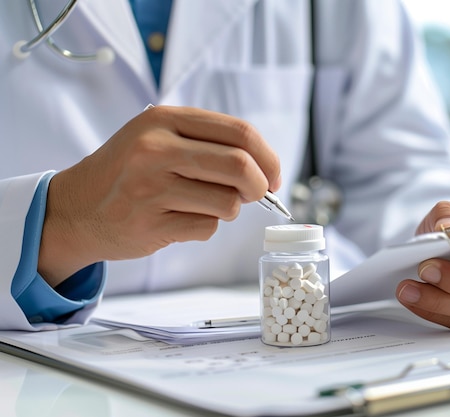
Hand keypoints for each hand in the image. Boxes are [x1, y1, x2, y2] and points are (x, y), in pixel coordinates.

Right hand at [38, 106, 280, 285]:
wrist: (76, 208)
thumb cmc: (128, 171)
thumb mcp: (159, 137)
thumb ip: (209, 143)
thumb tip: (266, 169)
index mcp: (165, 120)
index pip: (240, 132)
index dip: (268, 157)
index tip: (274, 175)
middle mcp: (156, 149)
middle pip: (240, 166)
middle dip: (259, 186)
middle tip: (255, 194)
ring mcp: (151, 187)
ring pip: (228, 202)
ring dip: (229, 209)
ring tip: (205, 205)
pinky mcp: (149, 223)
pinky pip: (206, 228)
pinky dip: (205, 226)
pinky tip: (179, 219)